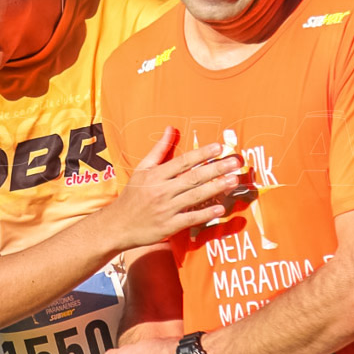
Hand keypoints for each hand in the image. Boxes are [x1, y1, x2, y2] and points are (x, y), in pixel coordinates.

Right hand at [108, 127, 240, 250]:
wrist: (117, 225)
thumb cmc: (132, 195)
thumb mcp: (141, 169)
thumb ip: (159, 149)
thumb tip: (170, 128)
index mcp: (155, 175)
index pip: (182, 161)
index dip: (201, 154)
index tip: (218, 148)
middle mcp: (161, 190)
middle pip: (193, 177)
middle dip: (215, 169)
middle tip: (235, 162)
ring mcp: (166, 209)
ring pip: (194, 196)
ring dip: (216, 188)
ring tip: (233, 180)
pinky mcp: (169, 226)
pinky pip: (190, 218)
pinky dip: (205, 214)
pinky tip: (220, 209)